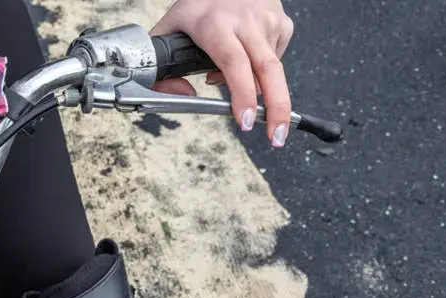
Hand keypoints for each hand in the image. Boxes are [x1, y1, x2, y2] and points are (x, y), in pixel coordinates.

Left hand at [150, 0, 294, 145]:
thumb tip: (183, 98)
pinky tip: (247, 60)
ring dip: (257, 89)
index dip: (240, 93)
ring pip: (271, 71)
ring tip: (238, 84)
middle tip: (276, 137)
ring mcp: (268, 21)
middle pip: (268, 70)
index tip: (243, 119)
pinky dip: (262, 70)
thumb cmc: (198, 5)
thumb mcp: (169, 29)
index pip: (232, 63)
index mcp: (215, 24)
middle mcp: (246, 21)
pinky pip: (277, 59)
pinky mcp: (283, 23)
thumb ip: (162, 69)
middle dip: (275, 107)